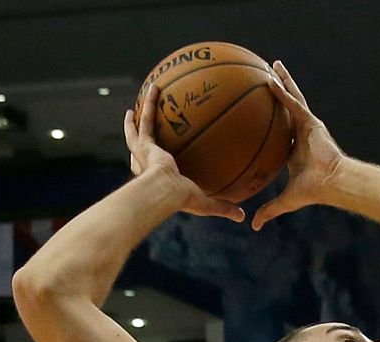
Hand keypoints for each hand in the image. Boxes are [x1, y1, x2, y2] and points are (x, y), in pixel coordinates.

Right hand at [124, 84, 244, 221]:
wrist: (163, 192)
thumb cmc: (181, 201)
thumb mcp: (206, 204)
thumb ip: (222, 207)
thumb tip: (242, 216)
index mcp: (155, 179)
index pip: (150, 171)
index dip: (148, 165)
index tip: (152, 159)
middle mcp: (145, 164)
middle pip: (139, 148)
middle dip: (138, 136)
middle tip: (138, 125)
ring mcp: (143, 152)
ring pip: (140, 128)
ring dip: (143, 111)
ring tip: (149, 94)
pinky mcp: (145, 143)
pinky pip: (148, 118)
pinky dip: (150, 102)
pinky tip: (156, 87)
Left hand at [251, 61, 344, 229]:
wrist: (332, 183)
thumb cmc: (313, 191)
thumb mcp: (285, 201)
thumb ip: (269, 210)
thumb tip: (253, 226)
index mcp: (293, 150)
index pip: (279, 132)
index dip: (269, 122)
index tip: (258, 113)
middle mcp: (300, 134)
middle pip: (286, 109)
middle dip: (278, 92)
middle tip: (265, 77)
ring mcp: (307, 126)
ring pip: (292, 99)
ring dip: (283, 81)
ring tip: (273, 65)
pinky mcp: (311, 122)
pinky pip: (294, 104)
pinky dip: (283, 92)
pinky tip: (271, 80)